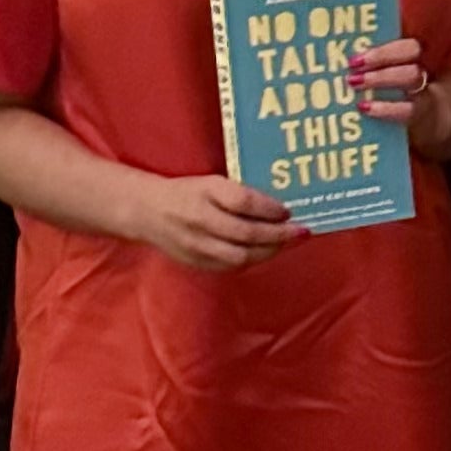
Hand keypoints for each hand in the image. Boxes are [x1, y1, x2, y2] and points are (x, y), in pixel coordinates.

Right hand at [134, 172, 300, 272]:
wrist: (147, 212)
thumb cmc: (187, 193)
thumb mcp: (212, 183)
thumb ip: (241, 194)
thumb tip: (279, 209)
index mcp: (204, 193)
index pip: (243, 202)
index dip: (270, 208)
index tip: (289, 211)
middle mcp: (200, 220)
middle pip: (246, 234)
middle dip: (279, 235)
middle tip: (302, 232)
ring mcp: (197, 246)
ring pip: (241, 256)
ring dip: (270, 251)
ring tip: (289, 243)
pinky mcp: (197, 263)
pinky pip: (231, 266)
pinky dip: (253, 260)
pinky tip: (267, 252)